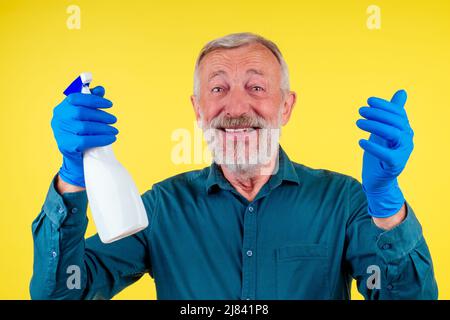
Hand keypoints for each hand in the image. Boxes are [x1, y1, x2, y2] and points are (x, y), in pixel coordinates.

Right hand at [51, 86, 118, 186]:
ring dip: (103, 128)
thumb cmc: (82, 134)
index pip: (76, 98)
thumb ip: (91, 102)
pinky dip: (101, 139)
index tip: (109, 104)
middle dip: (101, 116)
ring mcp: (60, 132)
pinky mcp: (66, 146)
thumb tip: (100, 89)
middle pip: (81, 113)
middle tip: (114, 119)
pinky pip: (86, 140)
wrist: (76, 159)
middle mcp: (58, 119)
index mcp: (62, 108)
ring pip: (84, 127)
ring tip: (114, 130)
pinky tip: (111, 138)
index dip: (94, 99)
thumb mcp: (86, 117)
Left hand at [356, 89, 413, 217]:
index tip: (368, 101)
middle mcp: (407, 139)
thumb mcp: (384, 130)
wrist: (378, 179)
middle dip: (378, 114)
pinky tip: (361, 142)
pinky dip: (373, 147)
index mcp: (405, 130)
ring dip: (374, 126)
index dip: (384, 105)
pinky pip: (386, 154)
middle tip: (360, 111)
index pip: (398, 113)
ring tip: (358, 123)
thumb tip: (402, 92)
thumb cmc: (381, 152)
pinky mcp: (395, 165)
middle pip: (395, 122)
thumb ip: (392, 113)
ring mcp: (403, 152)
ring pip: (393, 134)